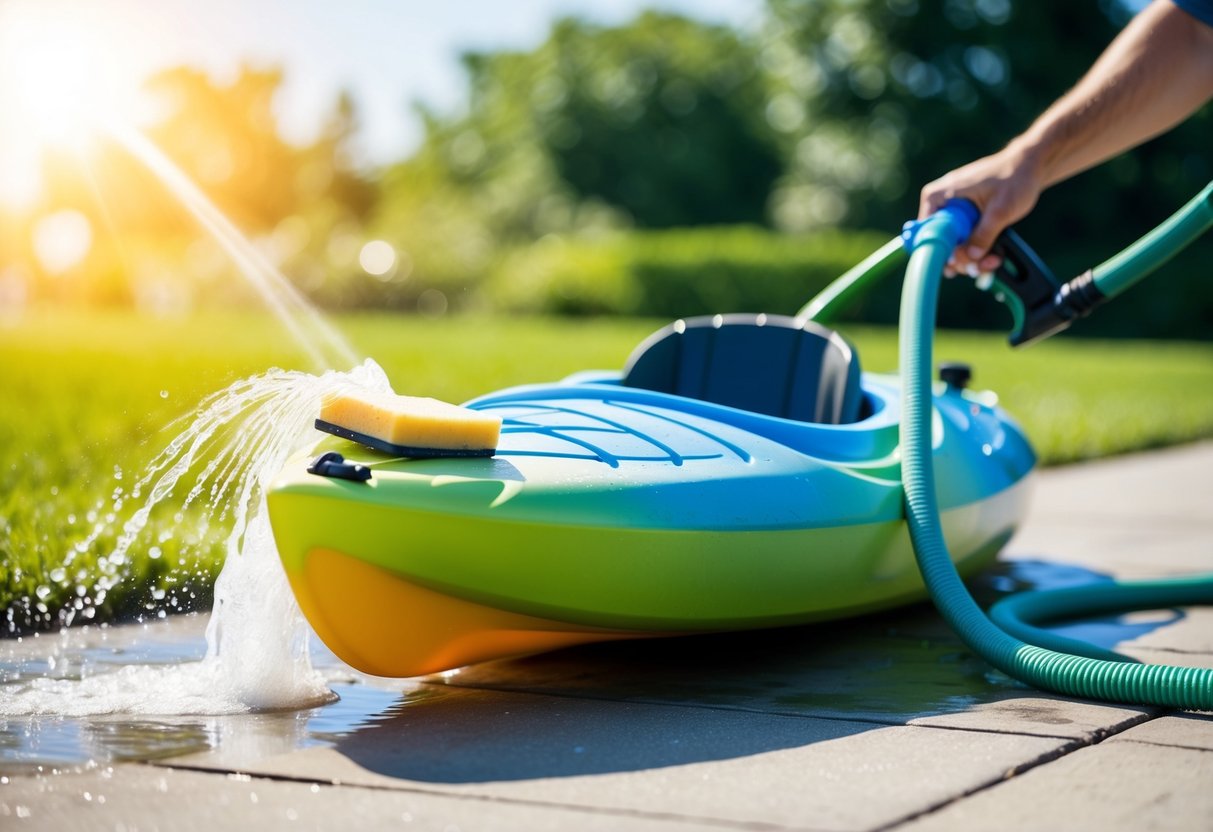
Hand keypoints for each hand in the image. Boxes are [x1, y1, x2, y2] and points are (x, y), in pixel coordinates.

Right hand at [918, 145, 1044, 275]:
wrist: (1031, 165)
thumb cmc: (1014, 179)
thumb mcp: (1000, 210)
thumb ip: (984, 235)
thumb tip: (970, 259)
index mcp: (937, 197)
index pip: (926, 233)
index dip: (942, 252)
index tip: (958, 265)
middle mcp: (940, 205)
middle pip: (940, 243)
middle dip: (962, 259)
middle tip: (983, 266)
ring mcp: (952, 212)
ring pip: (954, 245)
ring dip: (973, 258)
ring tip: (994, 261)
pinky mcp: (964, 217)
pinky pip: (964, 240)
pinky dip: (978, 250)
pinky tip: (993, 256)